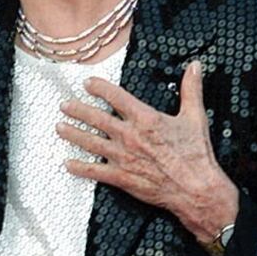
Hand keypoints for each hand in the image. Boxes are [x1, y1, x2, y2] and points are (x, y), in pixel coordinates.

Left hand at [58, 60, 238, 243]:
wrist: (198, 189)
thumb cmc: (196, 154)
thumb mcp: (195, 117)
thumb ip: (191, 89)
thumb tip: (195, 66)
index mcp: (145, 119)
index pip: (116, 97)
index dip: (99, 88)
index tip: (88, 83)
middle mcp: (130, 136)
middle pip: (97, 119)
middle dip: (78, 110)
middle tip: (64, 105)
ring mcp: (124, 157)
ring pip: (91, 143)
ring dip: (73, 134)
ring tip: (59, 127)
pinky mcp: (123, 177)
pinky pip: (96, 172)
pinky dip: (80, 168)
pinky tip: (67, 164)